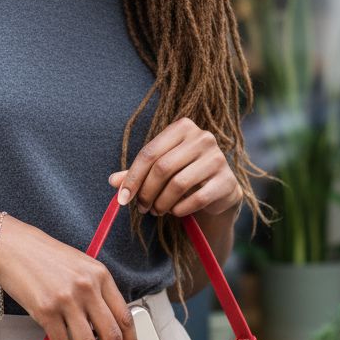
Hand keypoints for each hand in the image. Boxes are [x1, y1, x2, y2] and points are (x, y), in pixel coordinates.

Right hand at [0, 215, 142, 339]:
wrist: (9, 245)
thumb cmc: (41, 256)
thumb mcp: (78, 265)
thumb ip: (95, 291)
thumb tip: (104, 326)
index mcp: (100, 275)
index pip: (126, 317)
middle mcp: (87, 287)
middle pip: (112, 336)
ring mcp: (67, 299)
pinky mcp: (45, 310)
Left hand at [107, 118, 243, 218]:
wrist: (218, 191)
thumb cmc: (183, 174)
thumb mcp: (158, 170)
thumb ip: (136, 173)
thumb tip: (112, 181)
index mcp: (183, 127)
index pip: (149, 153)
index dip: (132, 178)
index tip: (122, 198)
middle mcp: (203, 138)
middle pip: (162, 168)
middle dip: (146, 192)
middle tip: (140, 208)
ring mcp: (218, 158)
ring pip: (178, 184)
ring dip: (161, 203)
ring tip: (156, 211)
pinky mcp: (227, 181)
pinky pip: (196, 199)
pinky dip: (180, 209)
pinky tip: (175, 212)